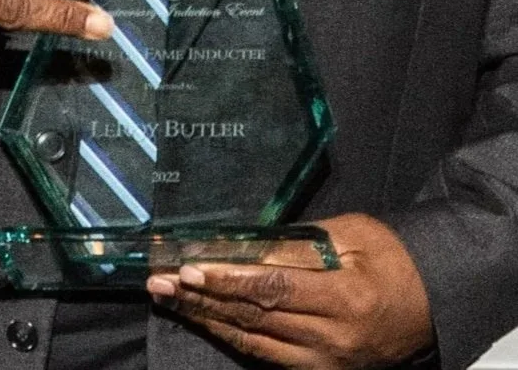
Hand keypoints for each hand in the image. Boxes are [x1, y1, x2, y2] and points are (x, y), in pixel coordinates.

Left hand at [146, 214, 433, 367]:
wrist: (431, 303)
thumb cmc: (392, 258)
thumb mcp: (353, 235)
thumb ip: (301, 243)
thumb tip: (248, 245)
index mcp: (344, 298)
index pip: (273, 290)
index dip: (228, 281)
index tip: (189, 269)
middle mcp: (332, 338)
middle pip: (255, 319)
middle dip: (202, 299)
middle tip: (160, 282)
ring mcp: (325, 361)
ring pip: (254, 342)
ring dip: (207, 319)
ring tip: (170, 299)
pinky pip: (266, 356)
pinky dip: (232, 336)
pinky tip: (205, 319)